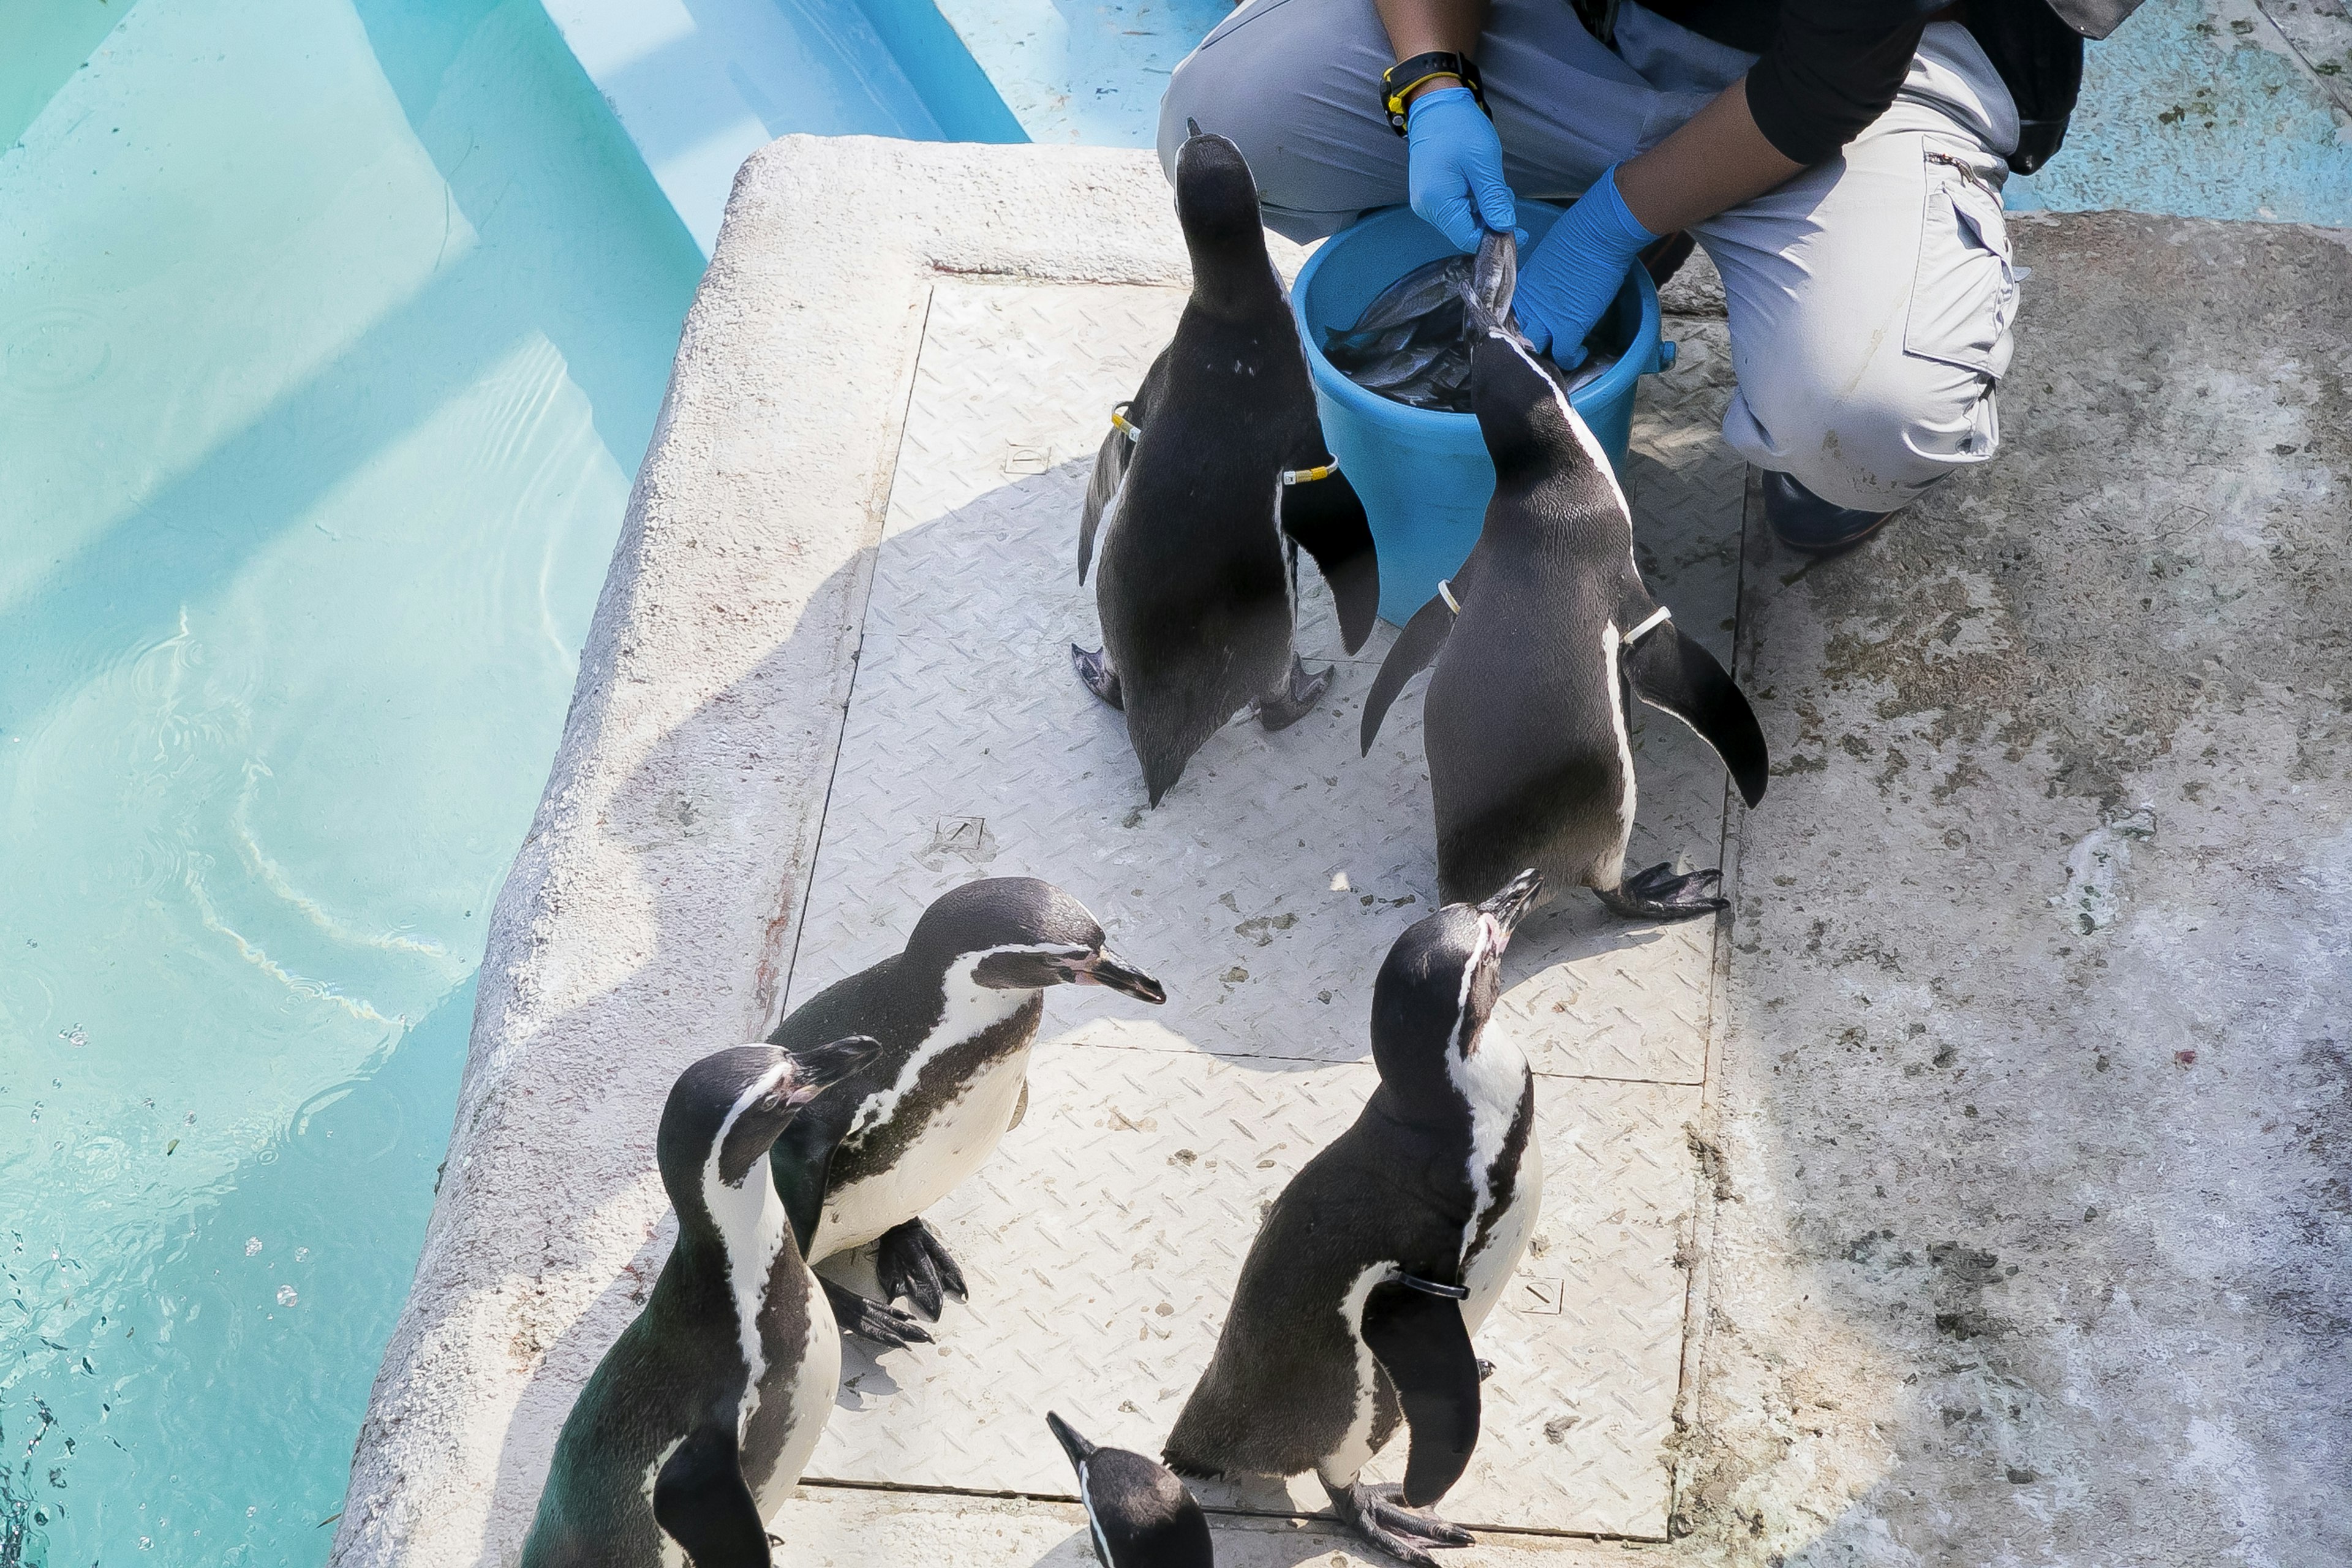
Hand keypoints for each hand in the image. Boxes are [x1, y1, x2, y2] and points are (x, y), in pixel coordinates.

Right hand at [1406, 85, 1515, 253]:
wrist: (1435, 104)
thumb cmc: (1458, 126)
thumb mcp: (1484, 162)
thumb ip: (1494, 198)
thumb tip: (1505, 226)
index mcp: (1437, 201)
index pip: (1467, 237)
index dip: (1493, 238)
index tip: (1518, 231)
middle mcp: (1426, 207)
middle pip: (1463, 231)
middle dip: (1490, 221)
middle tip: (1507, 198)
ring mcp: (1426, 201)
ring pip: (1461, 221)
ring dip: (1482, 210)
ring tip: (1493, 185)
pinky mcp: (1430, 195)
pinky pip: (1455, 209)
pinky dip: (1472, 202)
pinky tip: (1480, 184)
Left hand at [1512, 165, 1657, 364]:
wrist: (1598, 233)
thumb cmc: (1578, 234)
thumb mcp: (1545, 259)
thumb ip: (1539, 280)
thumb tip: (1547, 289)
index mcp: (1522, 287)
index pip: (1507, 317)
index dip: (1516, 326)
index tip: (1524, 330)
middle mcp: (1529, 305)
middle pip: (1517, 337)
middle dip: (1524, 344)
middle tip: (1538, 347)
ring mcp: (1547, 318)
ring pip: (1536, 349)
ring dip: (1546, 354)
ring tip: (1557, 352)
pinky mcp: (1569, 327)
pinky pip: (1564, 355)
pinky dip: (1572, 358)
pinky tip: (1579, 354)